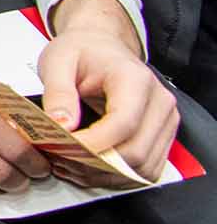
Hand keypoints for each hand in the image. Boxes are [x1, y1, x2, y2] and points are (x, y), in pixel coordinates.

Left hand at [42, 0, 182, 180]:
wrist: (100, 46)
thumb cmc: (80, 52)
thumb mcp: (56, 62)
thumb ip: (58, 93)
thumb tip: (61, 126)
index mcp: (135, 79)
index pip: (122, 123)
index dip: (93, 145)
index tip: (61, 150)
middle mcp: (159, 102)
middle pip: (136, 152)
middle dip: (95, 165)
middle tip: (58, 161)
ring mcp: (166, 121)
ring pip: (143, 167)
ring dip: (105, 175)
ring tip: (69, 166)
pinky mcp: (163, 136)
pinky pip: (147, 168)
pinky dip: (118, 177)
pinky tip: (89, 169)